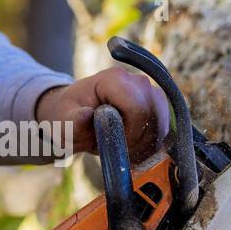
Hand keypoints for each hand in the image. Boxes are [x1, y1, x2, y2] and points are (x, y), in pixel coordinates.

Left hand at [35, 66, 170, 159]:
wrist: (77, 115)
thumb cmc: (70, 119)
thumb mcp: (64, 124)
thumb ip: (74, 122)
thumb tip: (86, 115)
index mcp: (114, 79)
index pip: (138, 108)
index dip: (132, 133)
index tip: (118, 145)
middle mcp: (136, 81)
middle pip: (154, 115)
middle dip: (141, 139)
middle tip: (122, 149)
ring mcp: (150, 91)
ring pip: (163, 122)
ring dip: (148, 142)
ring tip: (127, 148)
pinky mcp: (158, 104)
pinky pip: (166, 126)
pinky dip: (153, 141)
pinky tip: (136, 146)